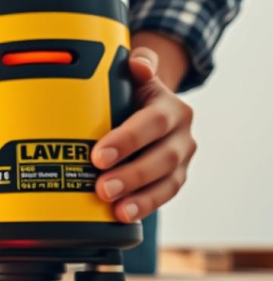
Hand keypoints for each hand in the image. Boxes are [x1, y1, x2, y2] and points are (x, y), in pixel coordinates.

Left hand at [93, 47, 196, 222]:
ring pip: (167, 182)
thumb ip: (137, 65)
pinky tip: (123, 215)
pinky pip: (164, 197)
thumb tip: (137, 64)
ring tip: (115, 208)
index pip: (153, 123)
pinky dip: (144, 207)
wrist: (148, 110)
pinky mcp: (173, 180)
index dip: (127, 140)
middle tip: (101, 187)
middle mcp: (181, 135)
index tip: (98, 155)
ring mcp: (180, 161)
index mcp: (170, 108)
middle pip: (162, 158)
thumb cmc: (133, 94)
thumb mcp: (134, 76)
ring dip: (141, 198)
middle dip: (132, 175)